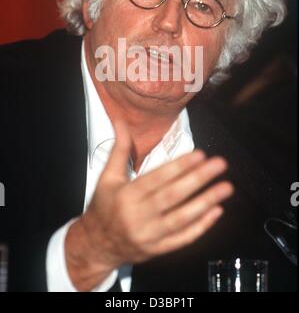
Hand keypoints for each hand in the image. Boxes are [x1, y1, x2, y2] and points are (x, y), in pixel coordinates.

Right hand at [65, 120, 233, 289]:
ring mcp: (149, 236)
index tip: (199, 154)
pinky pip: (182, 239)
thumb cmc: (104, 206)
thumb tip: (120, 120)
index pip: (156, 179)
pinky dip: (201, 226)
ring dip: (205, 202)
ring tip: (226, 187)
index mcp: (126, 195)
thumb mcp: (107, 176)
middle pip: (172, 197)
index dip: (179, 167)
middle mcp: (137, 216)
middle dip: (198, 179)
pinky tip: (217, 211)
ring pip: (181, 219)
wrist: (96, 245)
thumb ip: (119, 149)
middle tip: (220, 164)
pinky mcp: (158, 250)